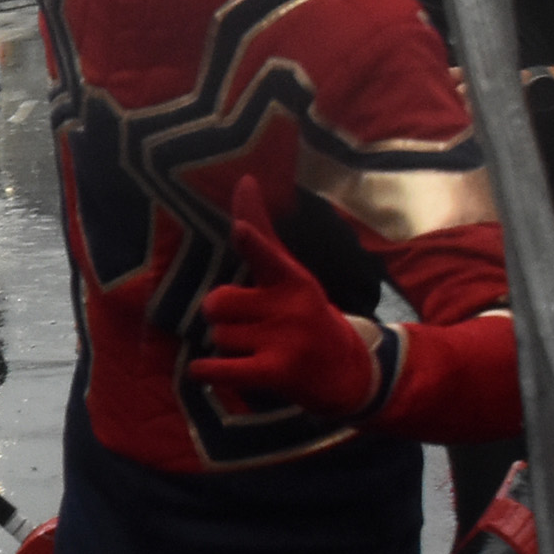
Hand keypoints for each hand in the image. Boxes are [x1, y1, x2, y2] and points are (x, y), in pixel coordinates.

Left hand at [187, 178, 380, 418]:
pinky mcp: (276, 373)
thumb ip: (261, 234)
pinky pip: (219, 368)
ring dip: (225, 347)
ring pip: (218, 336)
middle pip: (218, 302)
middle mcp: (290, 306)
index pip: (267, 254)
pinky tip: (206, 371)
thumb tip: (245, 180)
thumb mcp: (291, 274)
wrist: (348, 373)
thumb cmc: (305, 315)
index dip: (252, 243)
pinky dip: (205, 371)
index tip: (241, 230)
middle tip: (246, 326)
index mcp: (292, 278)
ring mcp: (285, 340)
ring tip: (254, 350)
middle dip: (221, 315)